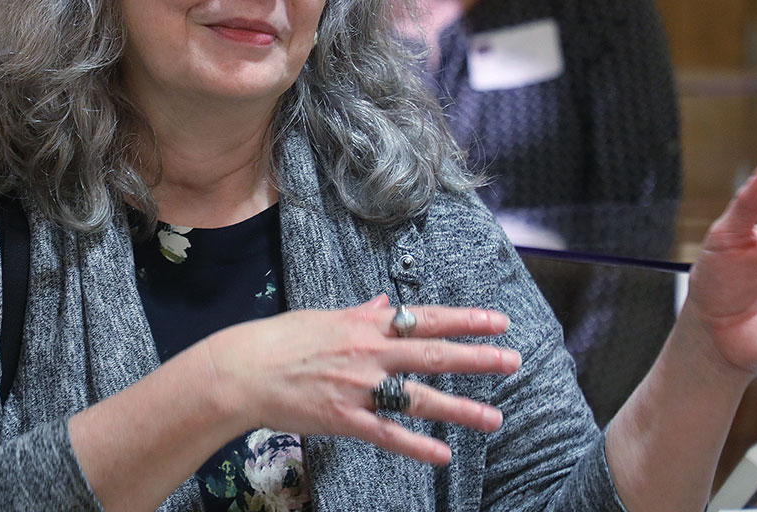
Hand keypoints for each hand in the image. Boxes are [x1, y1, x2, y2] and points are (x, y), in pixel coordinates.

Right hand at [201, 295, 518, 464]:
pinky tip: (443, 454)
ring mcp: (359, 387)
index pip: (426, 319)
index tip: (498, 321)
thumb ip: (360, 313)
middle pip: (434, 355)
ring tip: (494, 419)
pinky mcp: (345, 419)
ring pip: (419, 398)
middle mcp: (369, 353)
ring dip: (460, 408)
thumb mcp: (323, 316)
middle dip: (477, 358)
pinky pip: (388, 435)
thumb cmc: (280, 340)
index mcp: (366, 325)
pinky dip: (416, 446)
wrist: (243, 370)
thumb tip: (384, 302)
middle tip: (513, 361)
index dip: (465, 320)